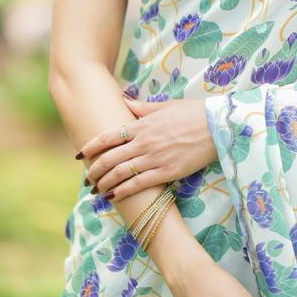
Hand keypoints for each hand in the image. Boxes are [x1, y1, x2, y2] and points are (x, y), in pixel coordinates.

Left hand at [81, 95, 215, 199]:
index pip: (108, 136)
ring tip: (97, 190)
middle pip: (110, 158)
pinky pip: (139, 185)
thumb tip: (124, 99)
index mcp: (142, 125)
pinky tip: (114, 196)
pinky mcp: (167, 172)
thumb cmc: (193, 113)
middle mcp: (144, 142)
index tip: (79, 154)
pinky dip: (123, 191)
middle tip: (87, 178)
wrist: (217, 126)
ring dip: (105, 183)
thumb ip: (142, 107)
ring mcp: (154, 158)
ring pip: (121, 173)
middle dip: (94, 170)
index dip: (91, 147)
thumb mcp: (165, 106)